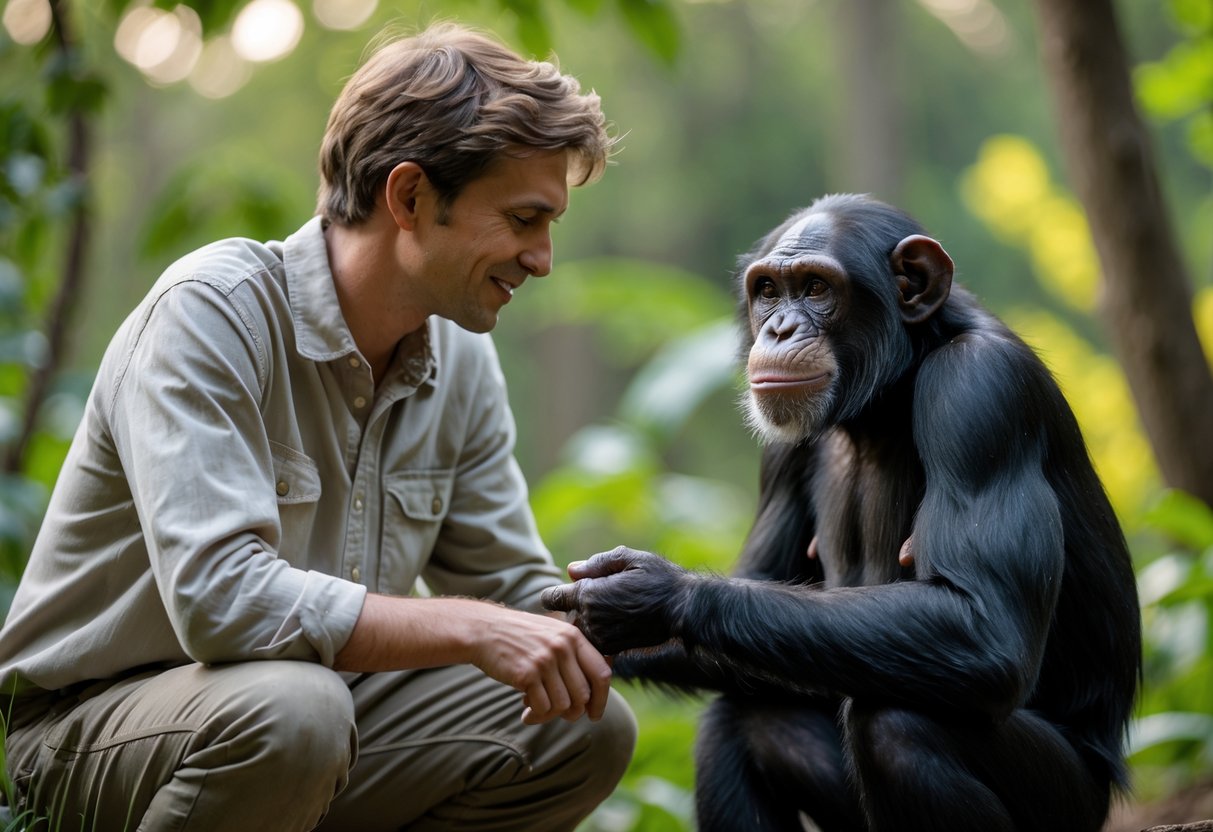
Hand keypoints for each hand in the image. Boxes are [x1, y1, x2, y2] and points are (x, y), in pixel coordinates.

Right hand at [469, 606, 613, 724]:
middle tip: (560, 715)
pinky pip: (542, 708)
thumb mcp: (552, 634)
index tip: (594, 714)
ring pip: (563, 705)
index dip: (602, 699)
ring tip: (536, 708)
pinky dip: (535, 715)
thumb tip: (591, 694)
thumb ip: (573, 656)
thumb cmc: (519, 637)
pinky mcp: (526, 674)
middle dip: (573, 712)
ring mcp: (544, 660)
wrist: (483, 630)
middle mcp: (562, 647)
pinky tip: (525, 711)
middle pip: (583, 695)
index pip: (602, 673)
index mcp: (573, 637)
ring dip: (550, 715)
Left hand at [541, 546, 689, 655]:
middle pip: (564, 616)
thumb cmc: (659, 577)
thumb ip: (597, 564)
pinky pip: (594, 643)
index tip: (562, 593)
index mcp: (588, 593)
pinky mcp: (613, 650)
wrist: (684, 609)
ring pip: (579, 631)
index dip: (554, 594)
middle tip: (595, 601)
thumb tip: (571, 570)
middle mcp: (590, 618)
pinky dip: (598, 636)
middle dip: (572, 609)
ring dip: (585, 624)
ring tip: (609, 613)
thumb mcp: (629, 559)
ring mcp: (601, 637)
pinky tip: (617, 625)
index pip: (551, 597)